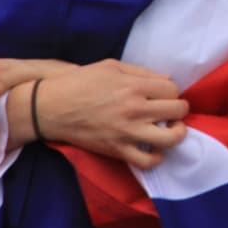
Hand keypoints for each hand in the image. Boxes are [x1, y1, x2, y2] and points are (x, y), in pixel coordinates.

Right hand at [34, 59, 189, 169]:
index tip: (164, 94)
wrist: (50, 108)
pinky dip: (157, 156)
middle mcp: (135, 109)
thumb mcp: (112, 66)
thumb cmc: (80, 82)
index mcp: (134, 86)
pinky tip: (153, 147)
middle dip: (178, 109)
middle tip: (170, 110)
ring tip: (169, 129)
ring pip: (171, 138)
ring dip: (176, 133)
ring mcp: (127, 132)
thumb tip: (166, 81)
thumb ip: (141, 73)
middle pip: (178, 110)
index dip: (172, 91)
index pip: (173, 89)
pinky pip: (148, 161)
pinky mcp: (117, 151)